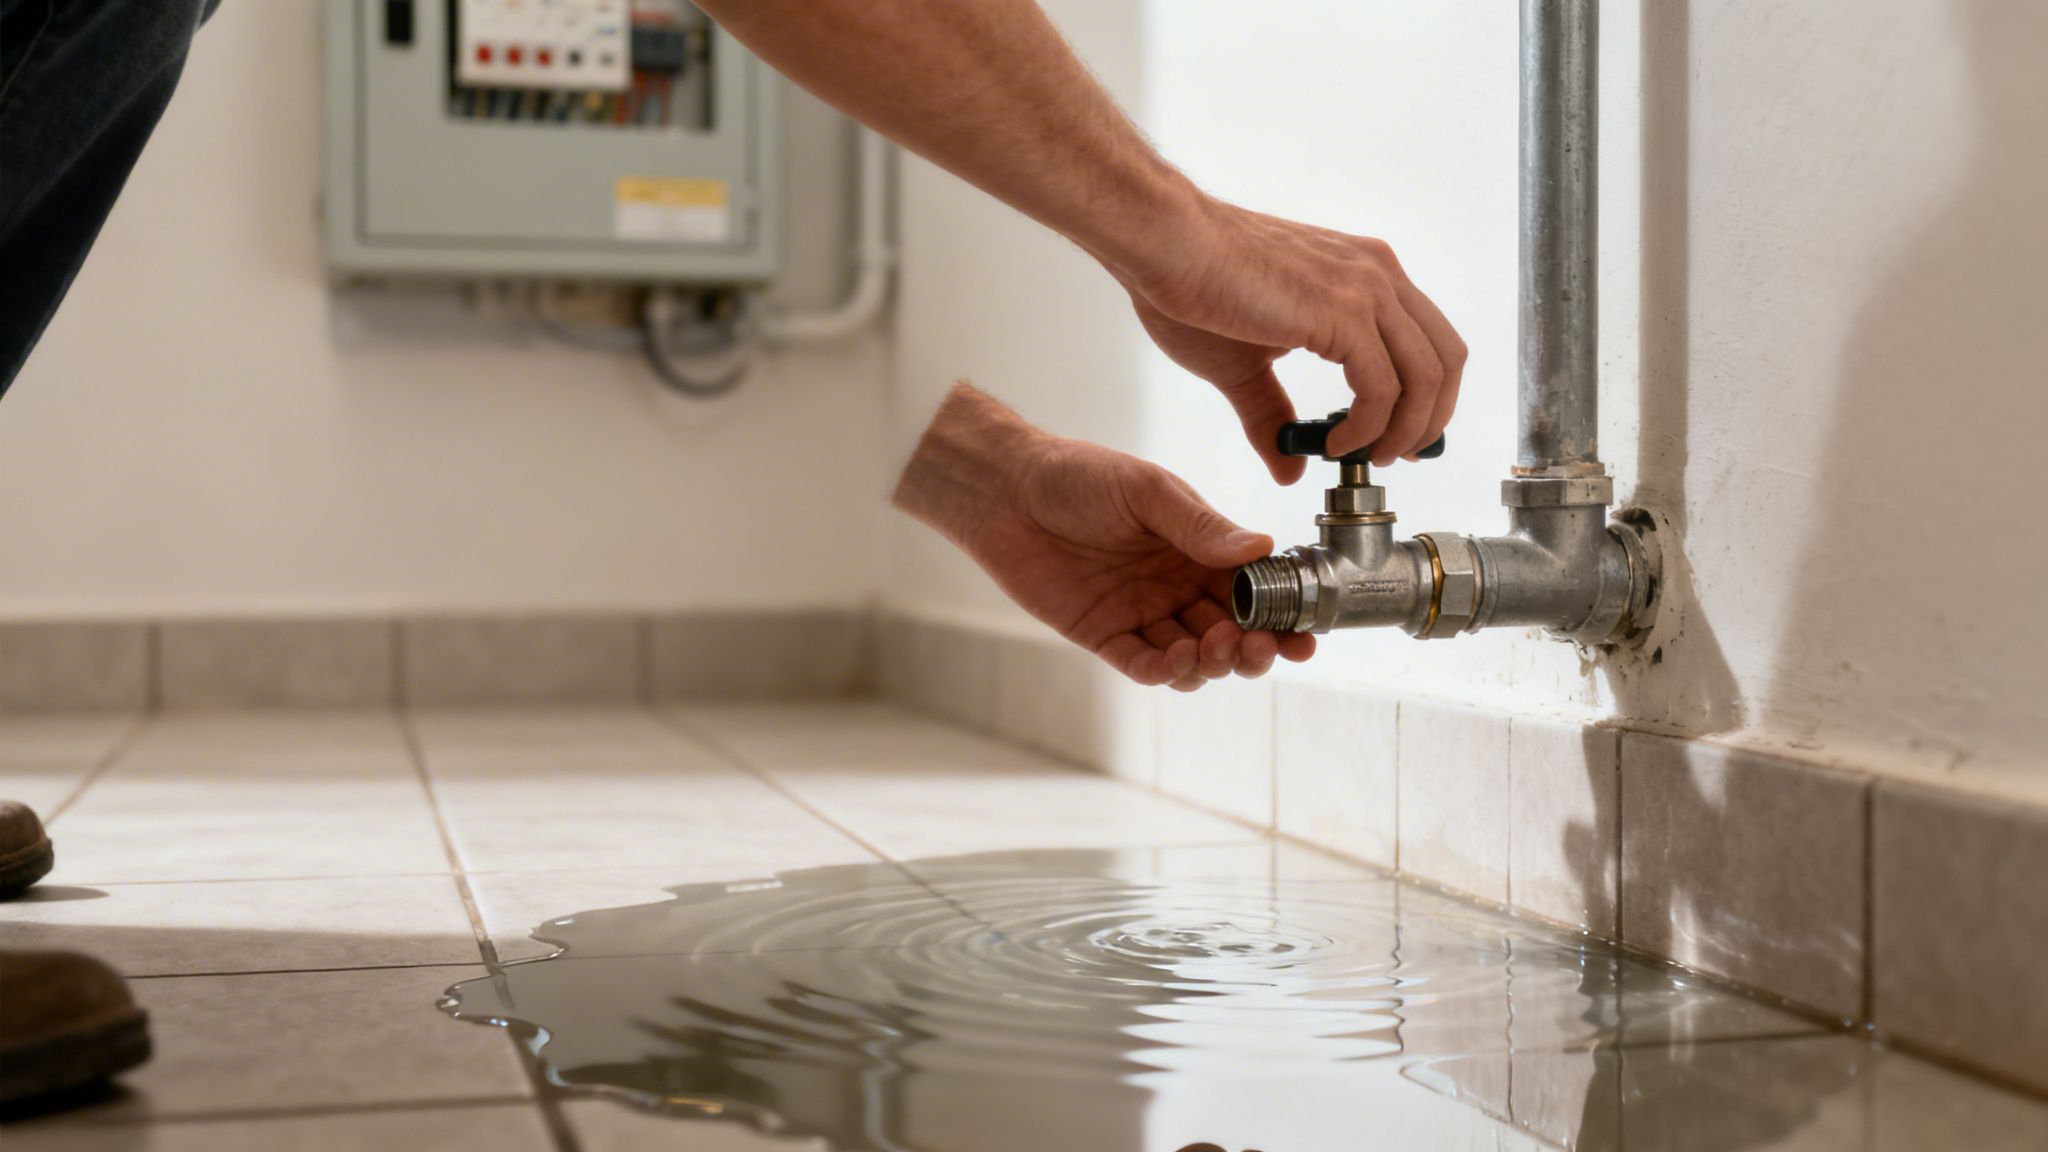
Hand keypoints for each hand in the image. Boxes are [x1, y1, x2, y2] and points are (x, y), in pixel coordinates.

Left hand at [893, 385, 1314, 689]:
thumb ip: (1200, 525)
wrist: (1007, 489)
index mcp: (1199, 549)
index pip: (1254, 590)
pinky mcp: (1103, 635)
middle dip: (1253, 647)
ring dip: (1212, 661)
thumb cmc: (1080, 476)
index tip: (1306, 633)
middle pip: (1231, 632)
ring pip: (1192, 656)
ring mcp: (1142, 613)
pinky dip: (1164, 671)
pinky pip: (1141, 664)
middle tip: (1260, 647)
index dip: (1282, 615)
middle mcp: (1177, 586)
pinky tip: (1176, 662)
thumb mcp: (1147, 491)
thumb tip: (1262, 547)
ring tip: (1215, 647)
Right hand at [1112, 199, 1467, 477]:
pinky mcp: (1343, 312)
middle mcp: (1376, 274)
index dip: (1427, 398)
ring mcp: (1365, 290)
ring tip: (1364, 456)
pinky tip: (1334, 442)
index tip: (1401, 437)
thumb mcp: (1245, 365)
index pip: (1427, 340)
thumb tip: (1288, 466)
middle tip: (1397, 456)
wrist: (1167, 245)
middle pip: (1445, 359)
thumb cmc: (1194, 286)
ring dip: (1403, 431)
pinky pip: (1382, 387)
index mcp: (1363, 274)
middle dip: (1430, 419)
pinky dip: (1368, 427)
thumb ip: (1273, 414)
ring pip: (1425, 376)